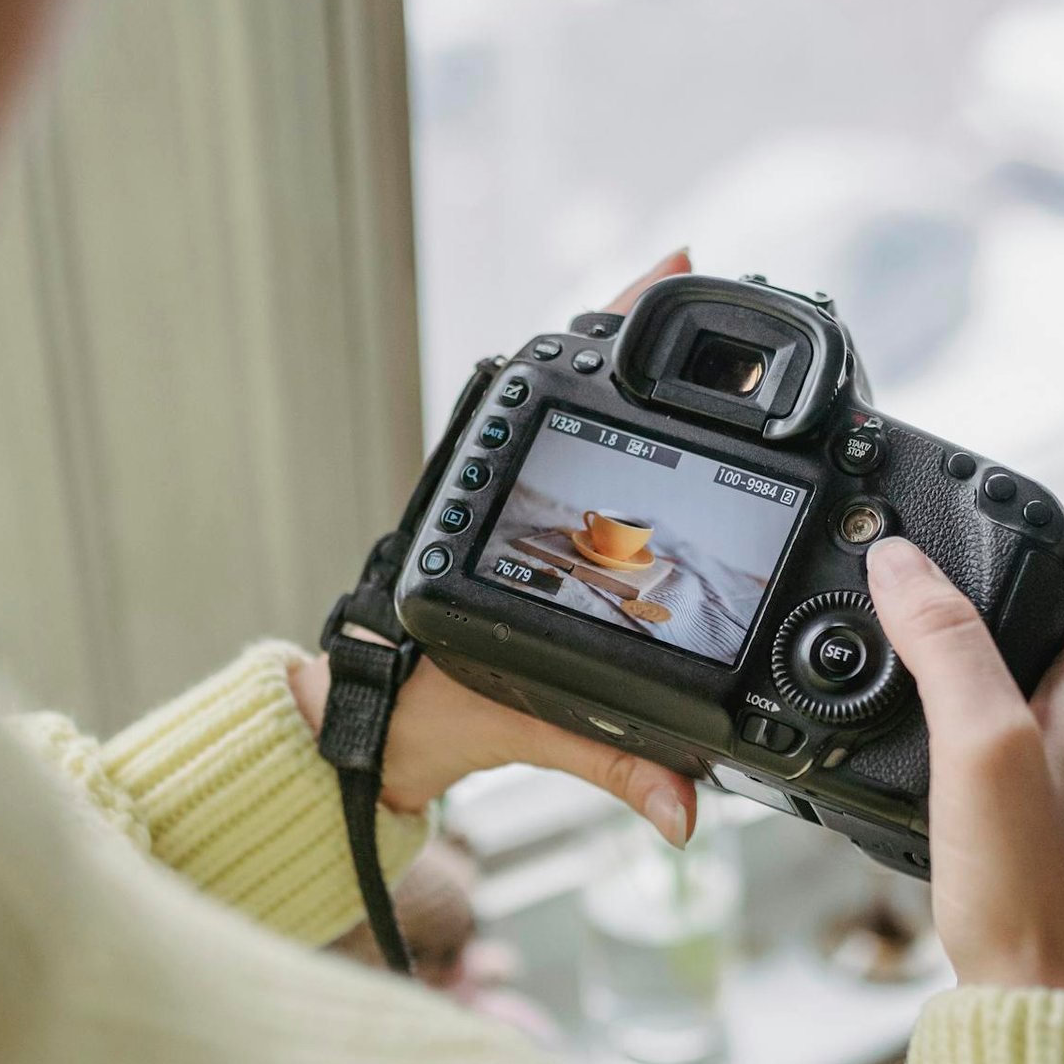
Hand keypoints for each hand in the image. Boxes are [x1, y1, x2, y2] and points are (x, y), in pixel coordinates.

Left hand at [292, 250, 699, 849]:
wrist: (369, 739)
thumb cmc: (420, 717)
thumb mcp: (520, 731)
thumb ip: (608, 764)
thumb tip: (682, 802)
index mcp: (487, 515)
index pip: (552, 392)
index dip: (614, 324)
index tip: (671, 263)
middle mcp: (490, 489)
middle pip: (562, 380)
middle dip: (628, 318)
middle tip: (694, 261)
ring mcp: (502, 500)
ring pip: (563, 413)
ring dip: (617, 362)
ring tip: (684, 297)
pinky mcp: (516, 525)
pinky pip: (571, 459)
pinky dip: (613, 425)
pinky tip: (662, 406)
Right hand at [865, 532, 1063, 1000]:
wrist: (1038, 1005)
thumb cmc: (1036, 890)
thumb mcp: (982, 743)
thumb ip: (945, 646)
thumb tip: (901, 562)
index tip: (1057, 530)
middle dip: (1025, 594)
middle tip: (954, 573)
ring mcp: (1062, 784)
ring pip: (1035, 693)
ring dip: (984, 656)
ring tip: (913, 636)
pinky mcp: (1022, 828)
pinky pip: (999, 747)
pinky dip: (957, 724)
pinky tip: (907, 740)